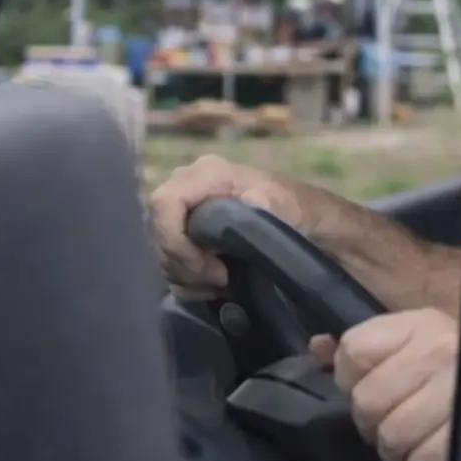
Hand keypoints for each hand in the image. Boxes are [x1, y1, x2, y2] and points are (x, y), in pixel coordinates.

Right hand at [147, 154, 311, 295]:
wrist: (302, 222)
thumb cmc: (294, 208)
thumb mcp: (287, 204)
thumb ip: (267, 202)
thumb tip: (252, 201)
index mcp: (207, 173)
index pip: (164, 203)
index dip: (173, 239)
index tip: (205, 268)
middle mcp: (186, 187)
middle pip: (158, 232)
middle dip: (185, 264)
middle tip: (220, 280)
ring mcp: (182, 211)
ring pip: (162, 251)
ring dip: (188, 277)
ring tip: (222, 284)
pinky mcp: (184, 233)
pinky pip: (170, 262)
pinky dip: (188, 282)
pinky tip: (214, 287)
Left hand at [312, 308, 460, 460]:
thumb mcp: (436, 356)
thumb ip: (379, 353)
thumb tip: (317, 348)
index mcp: (428, 324)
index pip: (355, 348)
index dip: (356, 381)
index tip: (381, 394)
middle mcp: (441, 347)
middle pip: (366, 400)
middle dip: (377, 427)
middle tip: (406, 428)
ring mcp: (457, 387)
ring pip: (387, 436)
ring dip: (399, 455)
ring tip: (424, 448)